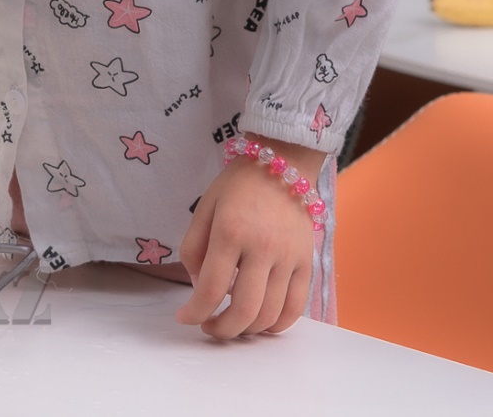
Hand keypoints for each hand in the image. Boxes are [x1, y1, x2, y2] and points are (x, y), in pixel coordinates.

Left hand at [174, 136, 321, 337]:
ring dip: (247, 330)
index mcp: (231, 232)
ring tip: (232, 324)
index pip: (211, 288)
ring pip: (271, 314)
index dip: (194, 312)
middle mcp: (263, 248)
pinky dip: (278, 325)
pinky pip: (296, 307)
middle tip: (209, 328)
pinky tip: (261, 323)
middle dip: (222, 329)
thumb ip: (194, 248)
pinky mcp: (307, 262)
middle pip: (244, 309)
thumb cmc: (238, 185)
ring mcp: (289, 257)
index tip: (184, 318)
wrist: (283, 162)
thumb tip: (198, 286)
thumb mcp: (205, 207)